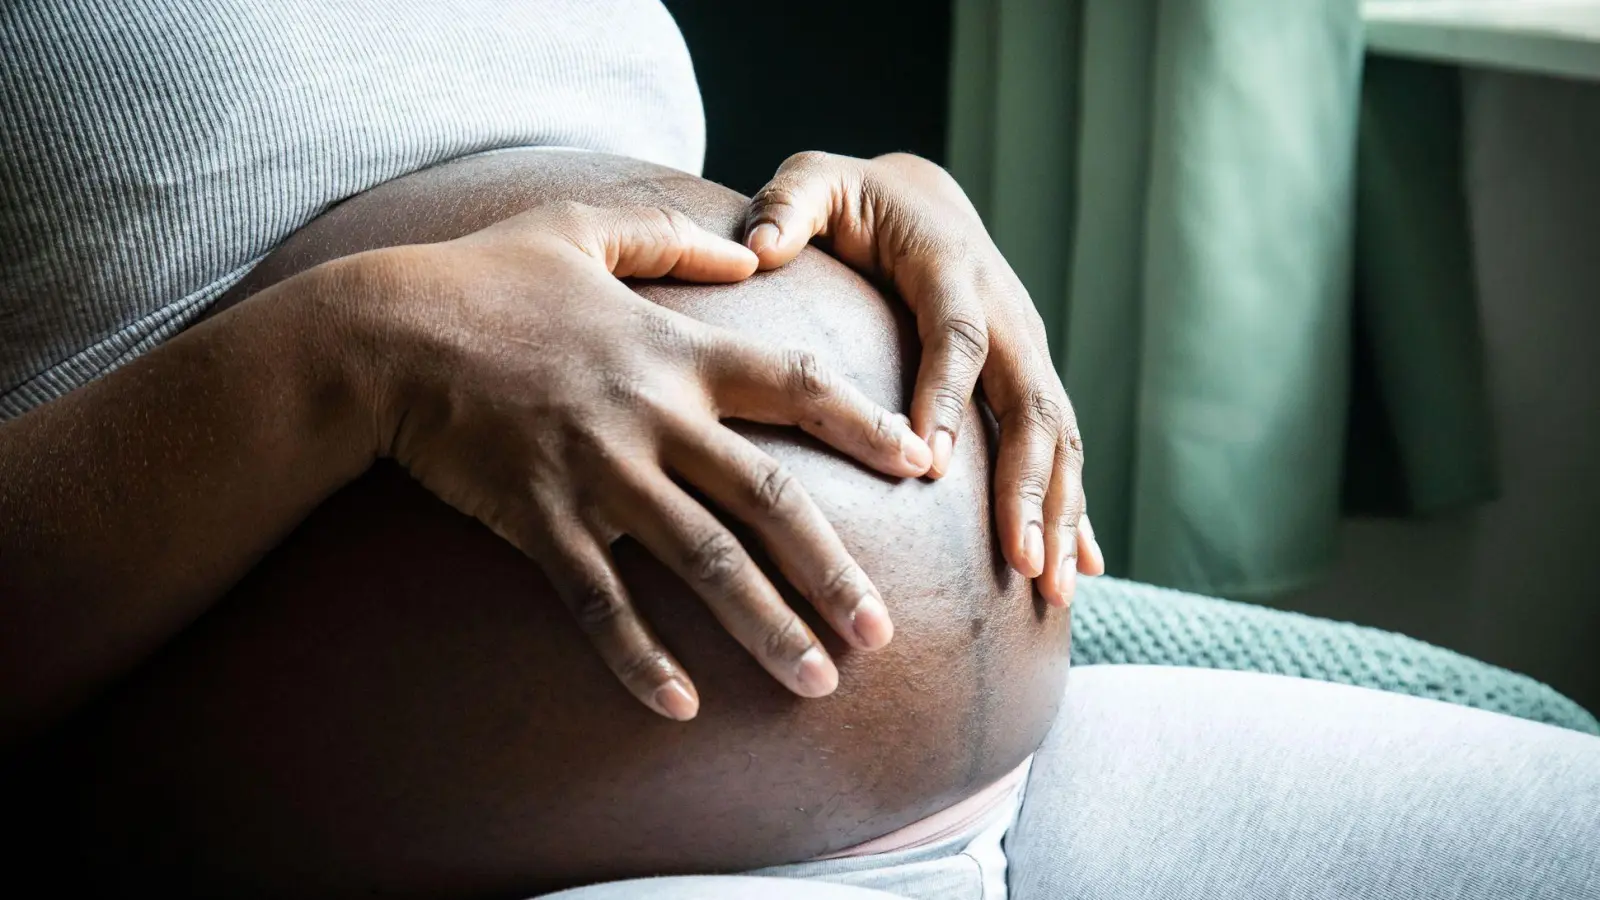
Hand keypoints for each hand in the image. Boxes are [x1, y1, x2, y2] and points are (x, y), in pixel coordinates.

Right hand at [348, 202, 932, 719]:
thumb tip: (750, 247)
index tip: (924, 462)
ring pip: (703, 562)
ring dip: (765, 628)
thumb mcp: (582, 227)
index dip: (864, 424)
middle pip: (767, 501)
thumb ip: (673, 237)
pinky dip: (640, 657)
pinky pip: (600, 603)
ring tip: (818, 684)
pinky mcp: (540, 520)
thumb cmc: (483, 279)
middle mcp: (652, 417)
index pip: (795, 383)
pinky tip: (681, 707)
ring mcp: (598, 474)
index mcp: (675, 350)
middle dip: (833, 570)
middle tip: (884, 634)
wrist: (382, 334)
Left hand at [742, 152, 1105, 606]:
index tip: (932, 467)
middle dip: (1030, 485)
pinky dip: (1073, 511)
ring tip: (1051, 589)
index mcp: (951, 268)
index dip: (949, 397)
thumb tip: (756, 245)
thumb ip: (788, 205)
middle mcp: (1007, 313)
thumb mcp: (816, 182)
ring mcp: (1027, 352)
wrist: (922, 196)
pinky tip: (1079, 573)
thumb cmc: (855, 201)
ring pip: (1059, 437)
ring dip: (1061, 514)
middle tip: (1019, 560)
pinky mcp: (1031, 381)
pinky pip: (1062, 450)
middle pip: (1031, 403)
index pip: (958, 336)